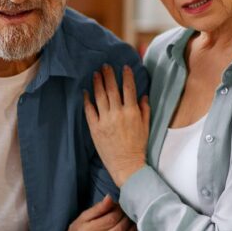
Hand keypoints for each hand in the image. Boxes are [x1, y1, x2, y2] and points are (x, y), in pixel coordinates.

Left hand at [84, 65, 149, 186]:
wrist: (126, 164)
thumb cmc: (138, 146)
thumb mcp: (146, 127)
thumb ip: (144, 110)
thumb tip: (143, 96)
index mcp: (132, 112)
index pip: (129, 88)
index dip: (126, 76)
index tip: (124, 67)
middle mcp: (118, 113)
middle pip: (112, 89)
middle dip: (109, 75)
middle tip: (105, 65)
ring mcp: (105, 120)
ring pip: (100, 96)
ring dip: (97, 83)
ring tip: (95, 74)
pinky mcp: (95, 128)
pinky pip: (90, 110)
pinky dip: (87, 100)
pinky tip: (85, 92)